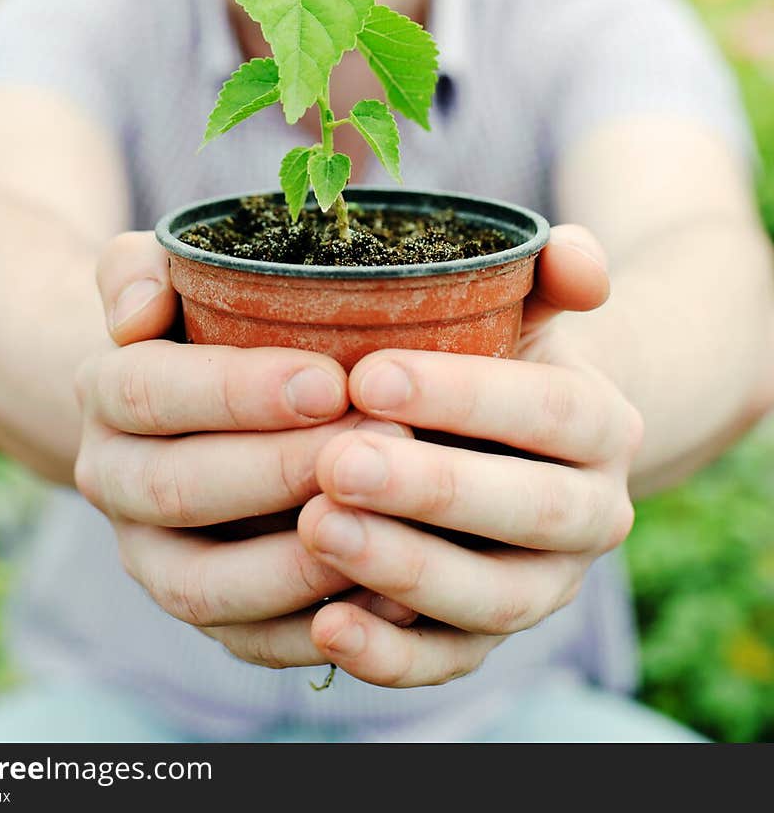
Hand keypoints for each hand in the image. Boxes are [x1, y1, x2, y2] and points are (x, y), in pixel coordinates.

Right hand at [74, 232, 415, 670]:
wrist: (183, 402)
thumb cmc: (199, 317)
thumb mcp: (161, 269)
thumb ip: (139, 269)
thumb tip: (138, 313)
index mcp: (105, 391)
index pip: (152, 392)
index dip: (238, 392)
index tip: (330, 380)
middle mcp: (113, 481)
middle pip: (180, 489)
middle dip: (281, 471)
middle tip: (381, 442)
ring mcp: (151, 559)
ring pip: (205, 584)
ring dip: (298, 562)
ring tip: (388, 524)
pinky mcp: (203, 614)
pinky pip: (249, 641)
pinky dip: (316, 628)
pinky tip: (391, 594)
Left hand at [296, 224, 644, 687]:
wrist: (521, 436)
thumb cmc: (502, 349)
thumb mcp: (531, 301)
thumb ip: (555, 268)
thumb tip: (574, 257)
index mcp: (602, 424)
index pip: (550, 410)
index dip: (465, 397)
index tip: (369, 376)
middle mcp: (591, 516)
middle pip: (526, 512)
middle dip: (429, 490)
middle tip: (337, 463)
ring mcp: (545, 586)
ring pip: (492, 599)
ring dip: (404, 570)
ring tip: (316, 529)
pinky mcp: (489, 637)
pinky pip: (450, 661)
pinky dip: (392, 656)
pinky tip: (326, 628)